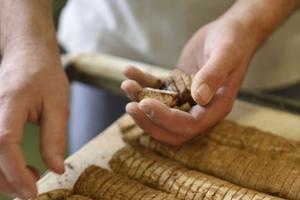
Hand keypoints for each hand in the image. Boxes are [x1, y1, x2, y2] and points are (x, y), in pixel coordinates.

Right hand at [0, 37, 68, 197]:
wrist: (27, 54)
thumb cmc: (45, 76)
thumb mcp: (59, 105)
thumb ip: (55, 138)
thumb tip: (56, 169)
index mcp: (9, 103)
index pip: (5, 142)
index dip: (16, 172)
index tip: (33, 192)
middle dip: (9, 181)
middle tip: (34, 188)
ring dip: (3, 175)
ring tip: (30, 175)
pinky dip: (0, 163)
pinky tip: (17, 165)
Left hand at [122, 19, 258, 144]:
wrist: (229, 31)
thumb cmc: (232, 41)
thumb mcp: (226, 54)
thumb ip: (214, 74)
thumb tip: (199, 97)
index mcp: (216, 107)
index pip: (189, 125)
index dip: (166, 119)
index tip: (146, 103)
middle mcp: (201, 109)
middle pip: (172, 130)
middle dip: (149, 122)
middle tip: (131, 107)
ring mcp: (187, 99)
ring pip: (161, 113)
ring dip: (140, 102)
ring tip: (127, 85)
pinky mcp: (176, 87)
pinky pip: (156, 91)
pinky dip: (142, 83)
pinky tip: (129, 71)